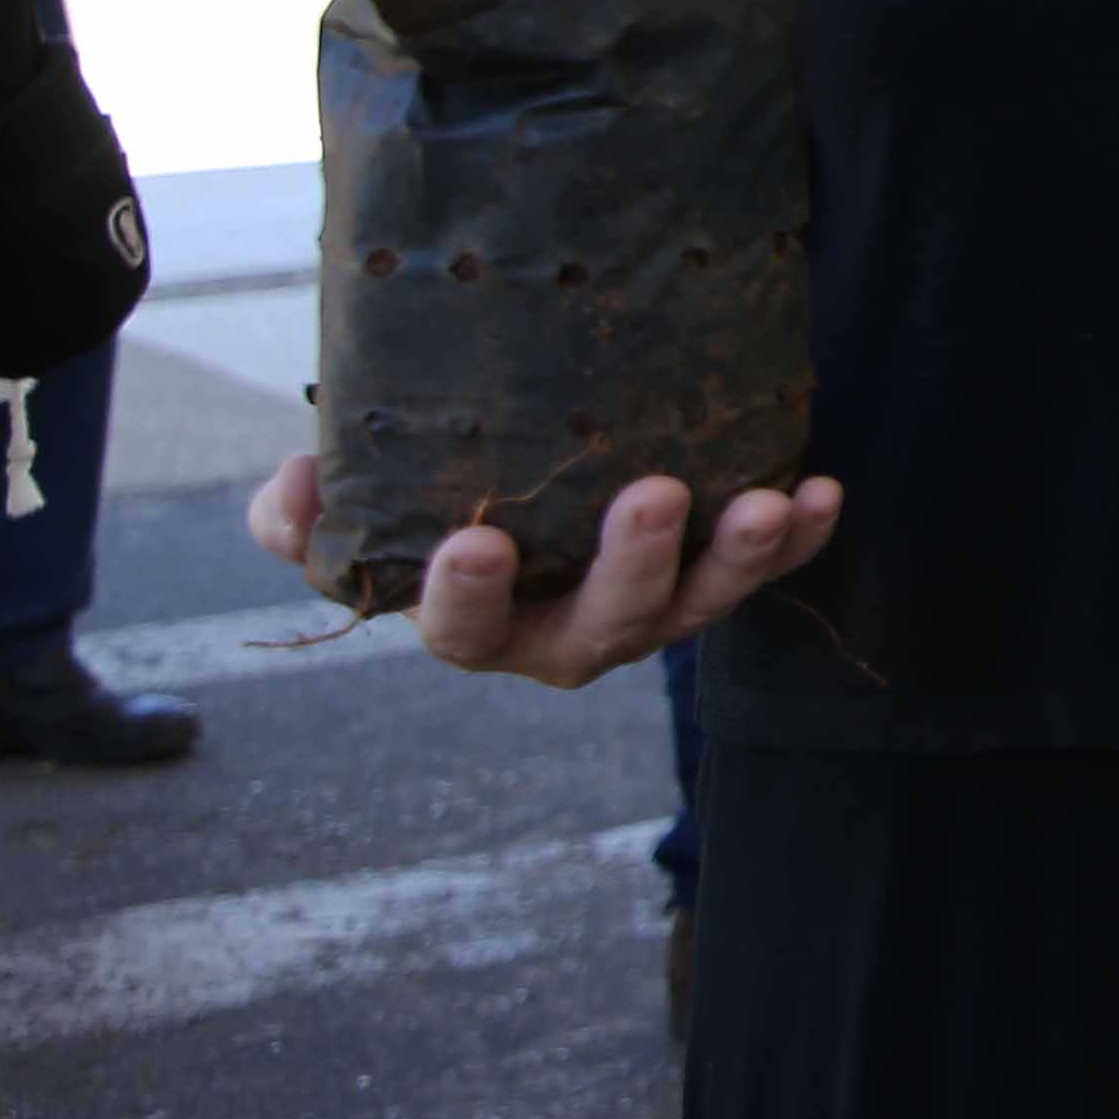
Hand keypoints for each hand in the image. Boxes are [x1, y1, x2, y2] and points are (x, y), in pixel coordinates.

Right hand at [244, 453, 844, 689]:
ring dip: (737, 555)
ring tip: (766, 502)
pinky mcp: (713, 576)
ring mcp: (651, 612)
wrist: (517, 501)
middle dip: (633, 565)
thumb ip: (304, 516)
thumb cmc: (423, 512)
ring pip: (697, 601)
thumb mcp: (352, 516)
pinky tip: (820, 492)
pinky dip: (798, 537)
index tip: (476, 542)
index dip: (466, 595)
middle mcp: (570, 635)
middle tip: (651, 496)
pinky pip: (764, 566)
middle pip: (607, 622)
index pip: (463, 629)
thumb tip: (297, 483)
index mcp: (478, 626)